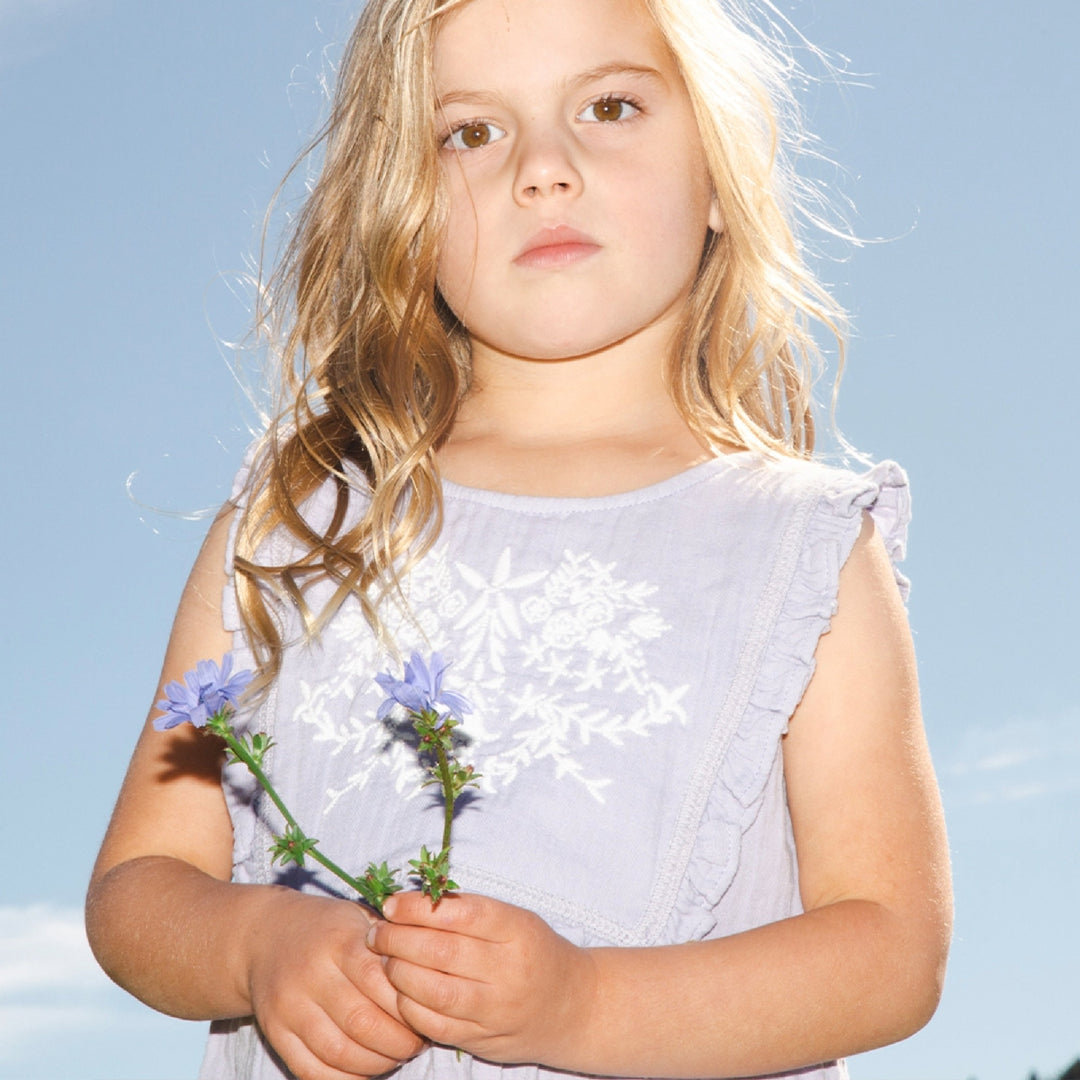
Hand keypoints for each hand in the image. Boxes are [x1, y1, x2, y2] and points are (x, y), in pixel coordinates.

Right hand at [245, 889, 426, 1079]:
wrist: (269, 934)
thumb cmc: (329, 928)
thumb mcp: (361, 919)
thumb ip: (392, 946)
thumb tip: (431, 980)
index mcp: (340, 941)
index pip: (381, 982)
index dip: (409, 1005)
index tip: (427, 1012)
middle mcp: (311, 974)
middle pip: (363, 1023)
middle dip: (399, 1042)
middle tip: (416, 1043)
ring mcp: (289, 1006)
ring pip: (339, 1053)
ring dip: (376, 1064)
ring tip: (395, 1056)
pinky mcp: (274, 1032)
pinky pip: (312, 1070)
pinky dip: (344, 1079)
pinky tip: (364, 1068)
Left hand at [366, 891, 596, 1065]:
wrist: (571, 1006)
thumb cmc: (534, 951)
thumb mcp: (514, 919)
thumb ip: (469, 911)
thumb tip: (410, 901)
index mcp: (516, 930)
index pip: (459, 914)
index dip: (417, 908)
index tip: (391, 904)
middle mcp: (508, 970)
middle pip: (440, 953)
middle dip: (398, 940)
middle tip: (378, 932)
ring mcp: (496, 1009)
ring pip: (433, 992)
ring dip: (399, 974)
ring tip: (386, 960)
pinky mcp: (483, 1040)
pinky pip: (435, 1025)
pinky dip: (409, 1007)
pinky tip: (401, 992)